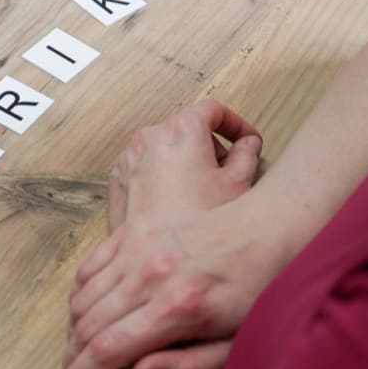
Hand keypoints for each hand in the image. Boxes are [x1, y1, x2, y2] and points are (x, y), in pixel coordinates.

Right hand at [49, 101, 270, 368]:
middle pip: (87, 325)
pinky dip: (81, 295)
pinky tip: (87, 315)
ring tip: (79, 354)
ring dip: (74, 330)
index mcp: (180, 308)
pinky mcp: (135, 229)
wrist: (270, 231)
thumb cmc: (259, 296)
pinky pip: (90, 268)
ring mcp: (140, 246)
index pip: (107, 350)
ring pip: (83, 297)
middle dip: (71, 360)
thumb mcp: (237, 345)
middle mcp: (153, 273)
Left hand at [106, 99, 261, 232]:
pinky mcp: (118, 180)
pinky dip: (163, 175)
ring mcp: (129, 158)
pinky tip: (178, 202)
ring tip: (202, 192)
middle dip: (210, 146)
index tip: (245, 140)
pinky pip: (145, 167)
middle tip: (226, 171)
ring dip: (185, 162)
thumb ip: (247, 154)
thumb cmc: (200, 222)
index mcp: (181, 130)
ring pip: (164, 149)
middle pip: (186, 129)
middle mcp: (149, 137)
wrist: (162, 259)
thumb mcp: (238, 184)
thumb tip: (248, 143)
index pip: (212, 109)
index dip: (235, 123)